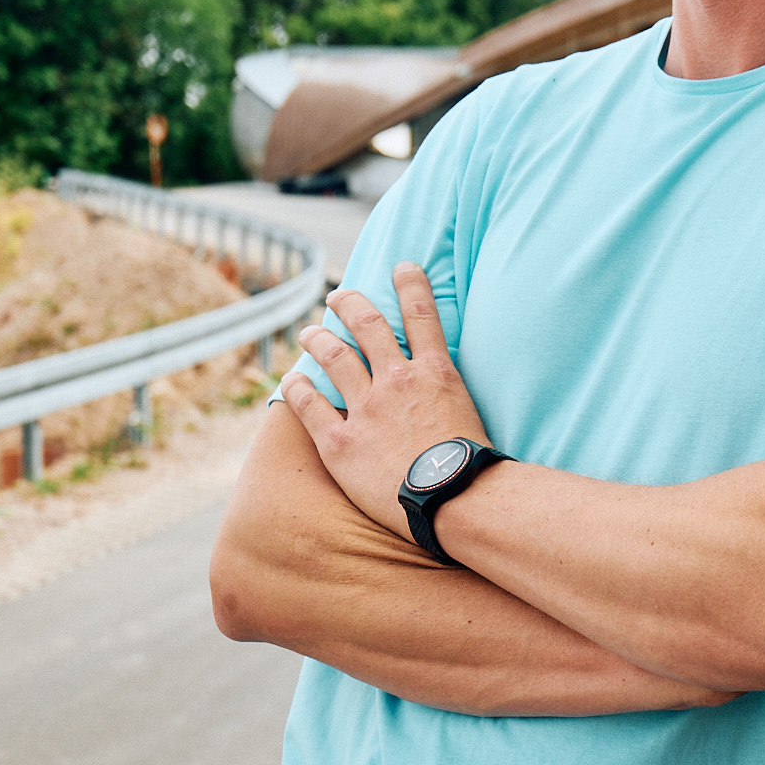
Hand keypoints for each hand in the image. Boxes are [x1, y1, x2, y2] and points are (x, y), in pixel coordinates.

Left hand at [283, 262, 489, 539]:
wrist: (455, 498)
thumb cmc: (472, 468)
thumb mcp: (473, 415)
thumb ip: (451, 395)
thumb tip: (449, 395)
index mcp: (436, 373)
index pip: (422, 314)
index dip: (411, 284)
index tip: (402, 266)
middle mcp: (398, 381)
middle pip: (368, 326)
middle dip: (350, 304)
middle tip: (337, 296)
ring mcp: (367, 409)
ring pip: (334, 358)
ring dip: (317, 339)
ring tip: (308, 332)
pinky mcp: (341, 441)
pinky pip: (310, 405)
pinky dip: (298, 386)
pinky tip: (292, 378)